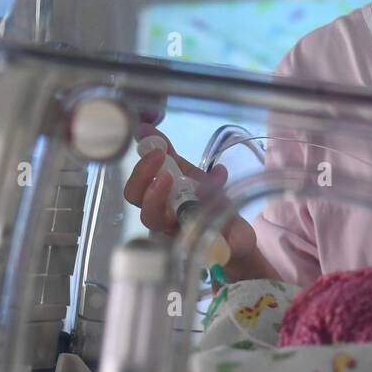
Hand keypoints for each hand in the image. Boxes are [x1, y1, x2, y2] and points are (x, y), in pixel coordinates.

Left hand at [123, 124, 274, 279]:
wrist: (233, 233)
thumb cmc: (231, 242)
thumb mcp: (235, 242)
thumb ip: (232, 237)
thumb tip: (227, 225)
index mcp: (171, 228)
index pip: (151, 216)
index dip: (154, 199)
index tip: (167, 180)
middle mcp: (162, 209)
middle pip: (136, 195)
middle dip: (143, 175)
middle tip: (160, 157)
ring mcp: (166, 189)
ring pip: (143, 176)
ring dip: (148, 157)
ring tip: (158, 142)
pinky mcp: (174, 173)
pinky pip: (160, 158)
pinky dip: (156, 143)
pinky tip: (150, 129)